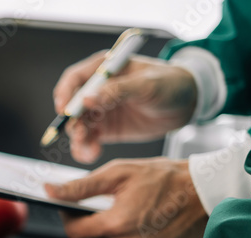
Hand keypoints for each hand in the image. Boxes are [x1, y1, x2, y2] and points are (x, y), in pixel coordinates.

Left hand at [45, 158, 207, 237]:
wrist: (206, 193)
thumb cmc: (166, 179)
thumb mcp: (120, 173)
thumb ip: (81, 186)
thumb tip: (49, 192)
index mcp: (116, 224)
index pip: (73, 231)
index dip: (69, 217)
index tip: (72, 206)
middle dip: (92, 222)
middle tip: (109, 204)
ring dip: (109, 233)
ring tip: (129, 212)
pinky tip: (140, 226)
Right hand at [54, 53, 196, 162]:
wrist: (186, 104)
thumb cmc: (169, 84)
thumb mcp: (147, 85)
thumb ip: (117, 91)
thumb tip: (87, 99)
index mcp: (104, 70)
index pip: (74, 79)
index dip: (65, 94)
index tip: (64, 110)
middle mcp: (97, 90)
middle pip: (72, 106)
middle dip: (72, 122)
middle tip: (81, 135)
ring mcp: (100, 111)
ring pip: (78, 126)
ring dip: (78, 138)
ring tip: (87, 149)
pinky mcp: (106, 129)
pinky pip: (89, 140)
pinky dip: (86, 148)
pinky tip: (91, 154)